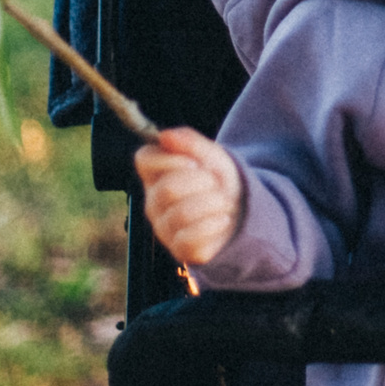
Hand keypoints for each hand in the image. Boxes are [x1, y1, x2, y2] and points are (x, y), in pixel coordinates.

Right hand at [134, 127, 246, 266]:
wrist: (240, 211)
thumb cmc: (218, 180)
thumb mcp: (211, 154)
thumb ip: (189, 142)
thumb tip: (165, 136)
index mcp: (155, 174)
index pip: (144, 159)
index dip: (172, 158)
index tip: (195, 162)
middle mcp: (153, 202)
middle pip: (168, 188)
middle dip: (202, 182)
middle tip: (215, 184)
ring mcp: (163, 228)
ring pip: (182, 214)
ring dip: (214, 202)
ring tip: (223, 202)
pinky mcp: (179, 249)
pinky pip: (191, 238)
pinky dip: (215, 224)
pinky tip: (223, 220)